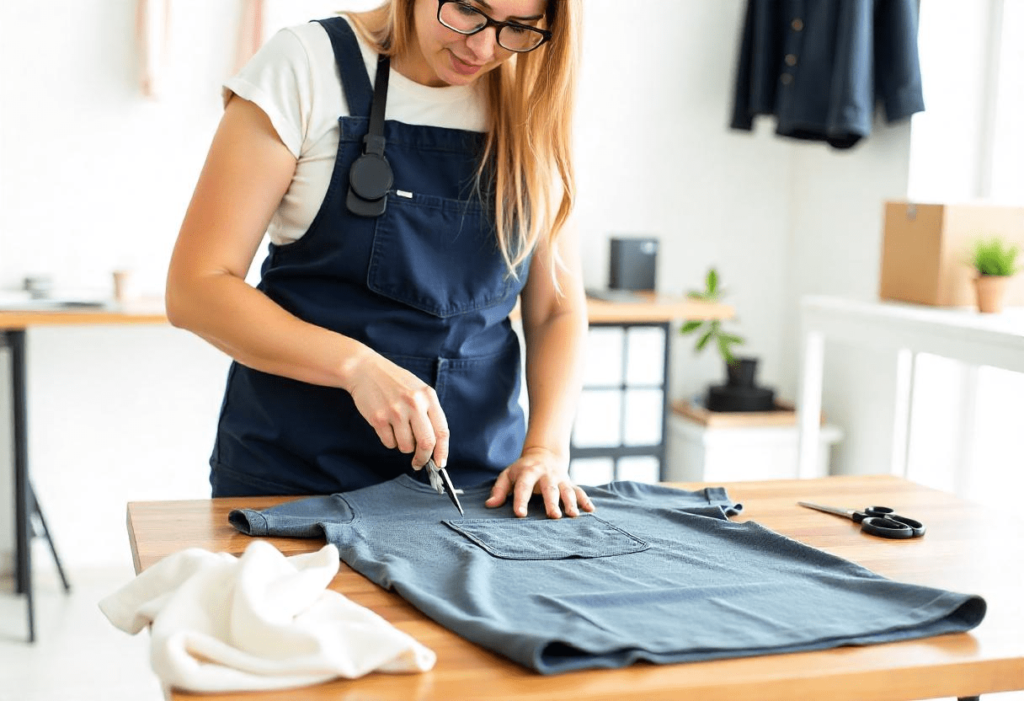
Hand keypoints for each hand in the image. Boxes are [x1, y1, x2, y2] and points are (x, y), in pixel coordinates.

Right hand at [345, 349, 449, 469]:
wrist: (365, 370)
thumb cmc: (395, 382)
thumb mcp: (418, 390)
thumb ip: (429, 413)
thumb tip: (435, 446)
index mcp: (428, 396)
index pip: (442, 431)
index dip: (442, 452)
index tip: (440, 463)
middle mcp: (414, 404)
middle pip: (426, 443)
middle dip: (424, 458)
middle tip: (419, 462)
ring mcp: (395, 411)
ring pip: (406, 446)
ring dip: (404, 447)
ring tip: (399, 432)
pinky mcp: (378, 418)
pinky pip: (389, 443)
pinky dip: (390, 441)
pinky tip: (387, 427)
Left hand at [484, 447, 594, 518]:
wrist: (544, 454)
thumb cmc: (522, 470)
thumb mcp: (508, 475)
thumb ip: (499, 490)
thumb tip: (490, 505)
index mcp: (528, 472)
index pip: (523, 486)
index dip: (521, 500)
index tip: (520, 514)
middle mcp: (546, 475)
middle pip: (549, 489)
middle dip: (552, 502)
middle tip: (553, 516)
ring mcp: (560, 479)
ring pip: (567, 490)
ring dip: (571, 502)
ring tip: (573, 516)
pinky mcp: (570, 483)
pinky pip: (579, 491)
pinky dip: (586, 500)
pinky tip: (591, 511)